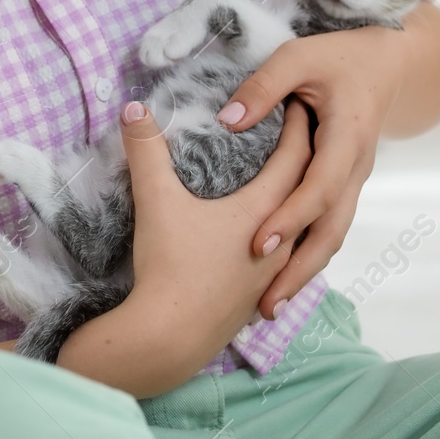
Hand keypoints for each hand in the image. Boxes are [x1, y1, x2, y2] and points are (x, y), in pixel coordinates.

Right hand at [116, 97, 310, 378]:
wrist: (169, 339)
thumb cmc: (170, 266)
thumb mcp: (155, 201)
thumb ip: (146, 150)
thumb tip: (133, 108)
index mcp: (263, 210)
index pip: (294, 157)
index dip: (297, 125)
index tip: (298, 99)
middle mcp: (281, 241)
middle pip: (306, 190)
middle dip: (304, 155)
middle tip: (299, 127)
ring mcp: (273, 273)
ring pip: (303, 228)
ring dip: (300, 200)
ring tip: (289, 180)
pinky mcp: (259, 295)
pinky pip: (288, 254)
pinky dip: (287, 232)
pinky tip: (272, 236)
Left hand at [216, 24, 408, 318]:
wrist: (388, 63)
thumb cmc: (338, 56)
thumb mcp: (297, 57)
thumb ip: (263, 86)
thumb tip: (226, 121)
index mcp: (347, 138)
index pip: (320, 188)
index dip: (291, 217)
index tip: (259, 244)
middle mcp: (355, 169)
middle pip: (331, 229)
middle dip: (300, 268)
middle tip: (265, 303)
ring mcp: (353, 181)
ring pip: (332, 235)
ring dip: (304, 270)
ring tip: (269, 305)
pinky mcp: (343, 185)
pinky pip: (328, 227)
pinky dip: (308, 254)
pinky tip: (282, 278)